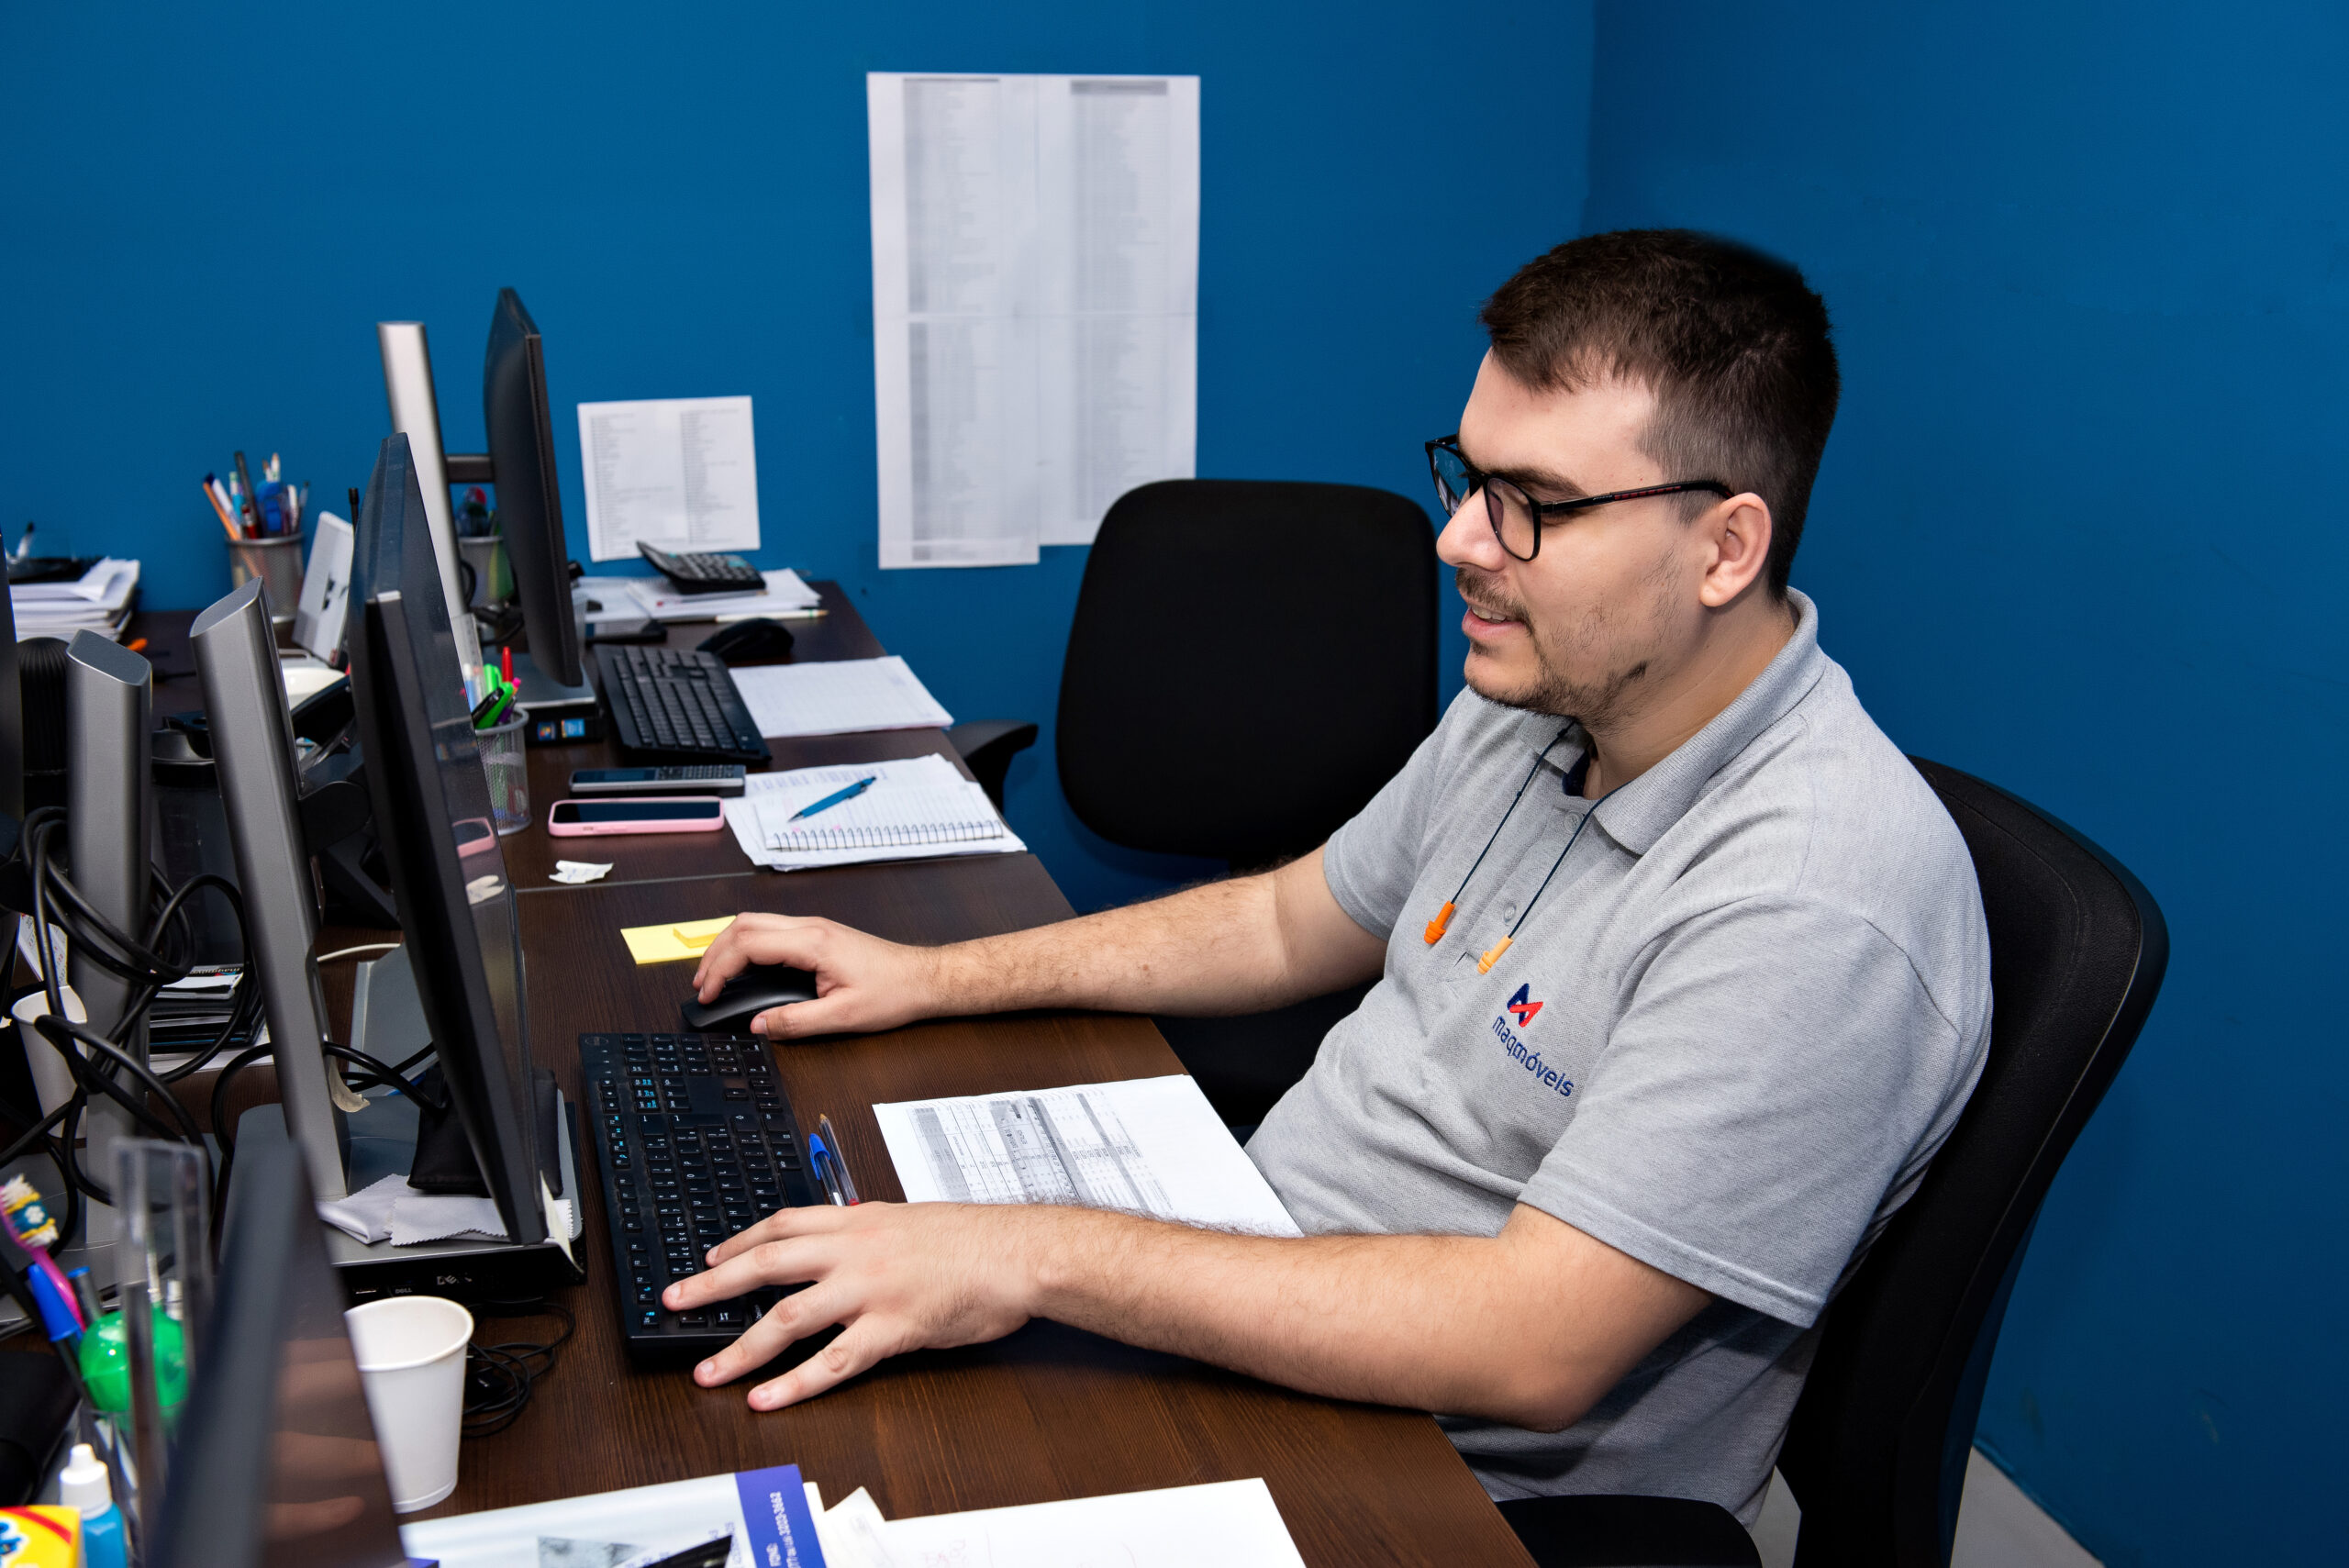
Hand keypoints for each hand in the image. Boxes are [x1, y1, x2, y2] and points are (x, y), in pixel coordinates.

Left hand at [663, 1201, 1039, 1408]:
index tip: (711, 1257)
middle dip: (713, 1284)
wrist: (1018, 1253)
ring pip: (789, 1316)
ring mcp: (870, 1289)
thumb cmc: (974, 1239)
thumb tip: (843, 1239)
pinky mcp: (891, 1327)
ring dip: (742, 1347)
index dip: (739, 1241)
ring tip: (709, 1371)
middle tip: (676, 1301)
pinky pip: (834, 1361)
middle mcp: (855, 1249)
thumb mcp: (910, 1219)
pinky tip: (769, 1398)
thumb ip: (871, 1231)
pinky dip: (796, 1383)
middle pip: (767, 1263)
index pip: (783, 1223)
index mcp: (859, 1219)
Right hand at [691, 912, 941, 1037]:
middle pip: (744, 924)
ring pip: (756, 923)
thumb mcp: (841, 1017)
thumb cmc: (893, 992)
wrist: (923, 979)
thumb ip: (795, 1022)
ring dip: (729, 946)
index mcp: (813, 942)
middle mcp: (811, 927)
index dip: (720, 969)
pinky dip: (748, 947)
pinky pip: (772, 931)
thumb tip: (759, 1026)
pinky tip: (744, 969)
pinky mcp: (818, 935)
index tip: (709, 993)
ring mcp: (814, 928)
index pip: (748, 944)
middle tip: (703, 985)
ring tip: (716, 977)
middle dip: (714, 952)